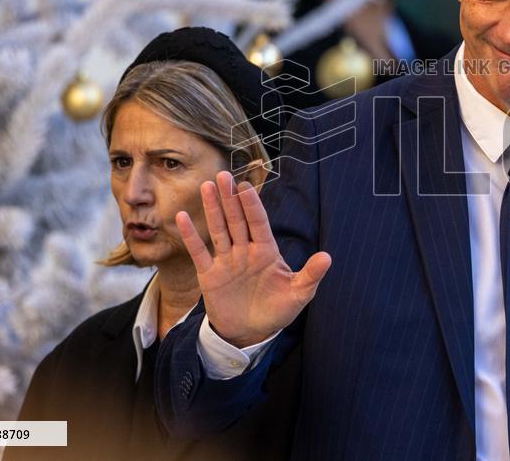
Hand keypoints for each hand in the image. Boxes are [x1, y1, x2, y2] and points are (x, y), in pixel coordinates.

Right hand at [176, 171, 331, 348]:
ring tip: (206, 186)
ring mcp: (226, 260)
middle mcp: (245, 251)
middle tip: (224, 176)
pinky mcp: (209, 274)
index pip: (258, 223)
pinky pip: (199, 251)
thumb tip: (328, 257)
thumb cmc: (277, 310)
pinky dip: (191, 235)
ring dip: (212, 209)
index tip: (246, 188)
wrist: (250, 333)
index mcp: (266, 251)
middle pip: (237, 220)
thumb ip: (310, 275)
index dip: (252, 206)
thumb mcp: (298, 294)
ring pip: (218, 229)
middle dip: (230, 198)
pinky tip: (182, 217)